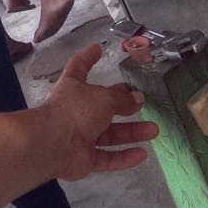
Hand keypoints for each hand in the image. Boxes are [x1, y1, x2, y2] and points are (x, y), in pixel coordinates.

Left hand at [40, 44, 157, 181]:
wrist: (54, 144)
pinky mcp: (85, 158)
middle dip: (122, 104)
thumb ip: (121, 99)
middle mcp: (76, 110)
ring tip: (153, 130)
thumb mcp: (102, 98)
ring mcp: (80, 135)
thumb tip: (137, 98)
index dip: (88, 57)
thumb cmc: (75, 110)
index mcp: (73, 87)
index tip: (97, 48)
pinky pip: (108, 157)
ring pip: (110, 134)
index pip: (79, 67)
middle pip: (102, 106)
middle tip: (141, 102)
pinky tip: (142, 155)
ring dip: (131, 132)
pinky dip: (124, 157)